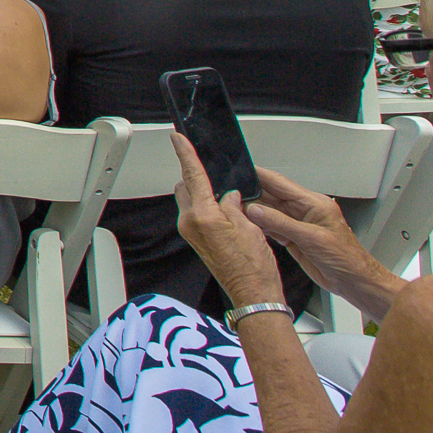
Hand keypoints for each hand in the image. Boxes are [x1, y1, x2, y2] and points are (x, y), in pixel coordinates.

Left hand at [172, 133, 286, 309]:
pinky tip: (226, 213)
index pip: (192, 175)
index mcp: (203, 215)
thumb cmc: (255, 267)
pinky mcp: (195, 241)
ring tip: (228, 199)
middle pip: (186, 187)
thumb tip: (229, 195)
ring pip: (190, 201)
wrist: (253, 294)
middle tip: (216, 174)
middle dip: (198, 177)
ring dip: (203, 194)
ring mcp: (191, 233)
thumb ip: (234, 205)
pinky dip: (207, 208)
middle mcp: (191, 223)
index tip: (178, 138)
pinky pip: (196, 215)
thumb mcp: (250, 227)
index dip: (186, 154)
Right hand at [243, 166, 399, 320]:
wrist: (356, 282)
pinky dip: (260, 225)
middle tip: (231, 192)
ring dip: (254, 210)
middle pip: (273, 196)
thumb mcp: (312, 239)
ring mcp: (299, 225)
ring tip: (234, 208)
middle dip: (253, 193)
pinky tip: (248, 224)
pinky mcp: (295, 239)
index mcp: (314, 204)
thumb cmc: (347, 259)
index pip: (281, 184)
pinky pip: (272, 227)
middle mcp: (305, 212)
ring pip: (270, 212)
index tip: (242, 168)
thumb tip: (256, 210)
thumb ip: (281, 223)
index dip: (260, 175)